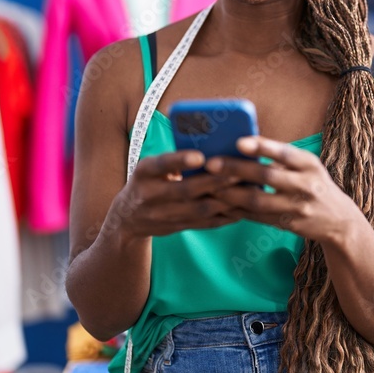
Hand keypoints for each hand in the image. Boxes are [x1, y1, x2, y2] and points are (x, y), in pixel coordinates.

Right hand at [110, 151, 242, 239]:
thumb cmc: (147, 181)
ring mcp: (163, 215)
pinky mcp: (176, 227)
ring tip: (246, 189)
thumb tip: (212, 145)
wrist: (127, 218)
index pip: (160, 165)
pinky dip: (224, 216)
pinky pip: (204, 223)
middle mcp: (150, 195)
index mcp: (143, 172)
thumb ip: (174, 160)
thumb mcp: (150, 167)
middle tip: (240, 171)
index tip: (200, 156)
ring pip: (199, 209)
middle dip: (215, 181)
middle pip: (186, 190)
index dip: (180, 160)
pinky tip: (242, 208)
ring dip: (225, 200)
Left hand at [204, 136, 365, 243]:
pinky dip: (238, 211)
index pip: (284, 153)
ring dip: (231, 194)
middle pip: (266, 176)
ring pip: (258, 201)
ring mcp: (298, 207)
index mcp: (309, 164)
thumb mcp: (307, 166)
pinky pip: (258, 217)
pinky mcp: (289, 225)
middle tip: (211, 164)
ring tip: (210, 187)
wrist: (338, 220)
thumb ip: (282, 157)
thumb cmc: (314, 184)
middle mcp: (306, 185)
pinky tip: (222, 204)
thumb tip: (242, 145)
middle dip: (236, 169)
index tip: (238, 142)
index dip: (262, 147)